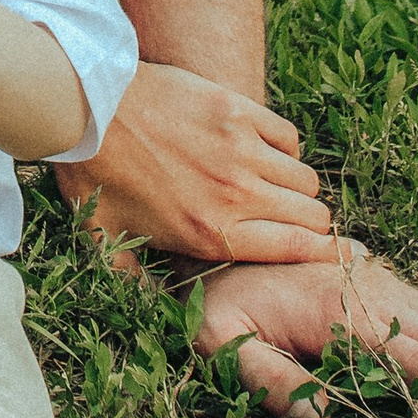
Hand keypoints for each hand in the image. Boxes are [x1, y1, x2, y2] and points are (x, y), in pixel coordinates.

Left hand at [57, 58, 330, 263]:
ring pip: (305, 178)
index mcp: (212, 233)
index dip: (322, 256)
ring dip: (297, 188)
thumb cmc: (93, 175)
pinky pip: (288, 137)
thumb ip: (136, 281)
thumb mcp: (106, 240)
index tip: (333, 256)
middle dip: (310, 226)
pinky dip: (285, 149)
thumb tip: (155, 311)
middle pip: (313, 216)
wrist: (84, 105)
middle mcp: (236, 194)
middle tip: (293, 224)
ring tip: (275, 189)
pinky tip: (264, 152)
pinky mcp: (237, 110)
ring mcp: (240, 149)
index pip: (297, 250)